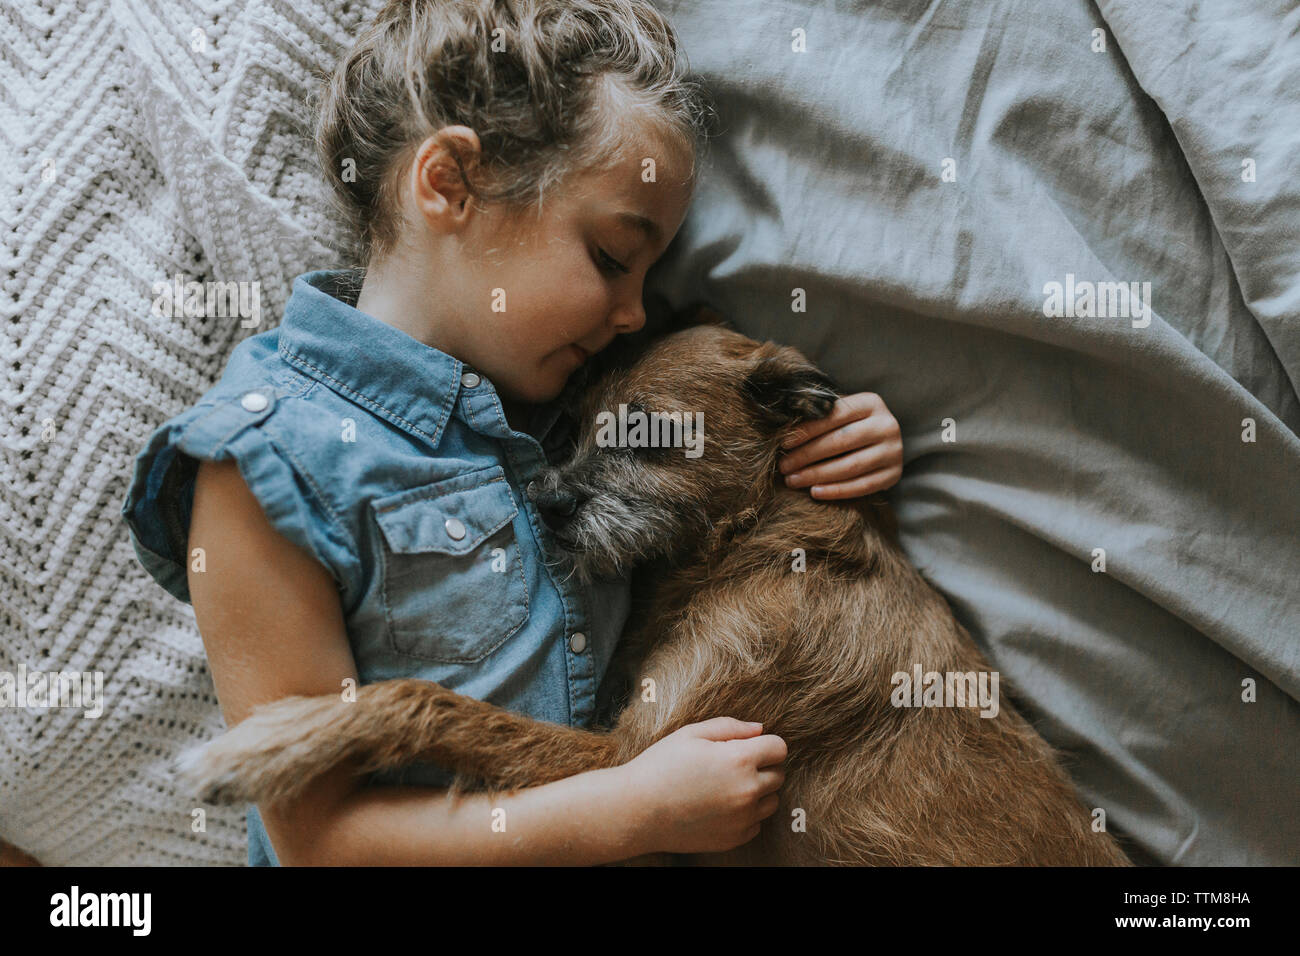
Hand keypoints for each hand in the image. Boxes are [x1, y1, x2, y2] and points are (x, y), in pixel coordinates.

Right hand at [622, 717, 786, 854]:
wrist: (637, 810)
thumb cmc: (661, 766)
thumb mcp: (691, 733)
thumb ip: (731, 727)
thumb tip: (760, 729)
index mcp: (740, 760)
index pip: (779, 748)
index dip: (766, 743)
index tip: (748, 746)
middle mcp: (748, 791)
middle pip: (779, 775)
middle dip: (763, 766)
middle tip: (732, 765)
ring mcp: (743, 818)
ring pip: (771, 801)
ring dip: (758, 791)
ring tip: (727, 786)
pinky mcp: (734, 839)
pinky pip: (756, 823)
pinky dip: (745, 814)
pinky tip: (719, 806)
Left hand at [778, 392, 902, 498]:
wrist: (882, 444)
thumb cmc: (850, 426)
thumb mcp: (840, 414)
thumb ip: (819, 415)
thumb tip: (785, 425)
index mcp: (871, 403)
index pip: (835, 415)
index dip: (808, 430)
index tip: (784, 443)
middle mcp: (887, 425)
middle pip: (841, 441)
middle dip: (807, 455)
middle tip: (784, 466)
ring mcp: (893, 451)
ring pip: (851, 466)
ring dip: (817, 475)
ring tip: (793, 480)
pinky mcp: (894, 475)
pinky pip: (862, 486)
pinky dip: (836, 491)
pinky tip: (814, 492)